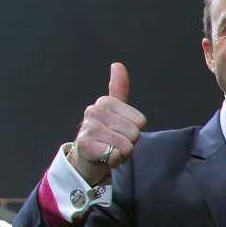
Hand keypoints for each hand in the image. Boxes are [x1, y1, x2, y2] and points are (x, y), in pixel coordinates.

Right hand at [70, 63, 144, 184]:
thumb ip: (118, 89)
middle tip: (113, 143)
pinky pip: (115, 155)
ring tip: (108, 149)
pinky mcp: (85, 145)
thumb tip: (118, 64)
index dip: (134, 131)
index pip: (140, 121)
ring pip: (126, 145)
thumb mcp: (114, 112)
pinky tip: (103, 158)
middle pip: (134, 133)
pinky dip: (113, 161)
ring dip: (121, 153)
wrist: (86, 159)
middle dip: (128, 144)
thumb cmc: (104, 136)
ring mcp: (89, 127)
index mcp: (105, 102)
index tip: (119, 132)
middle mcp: (94, 111)